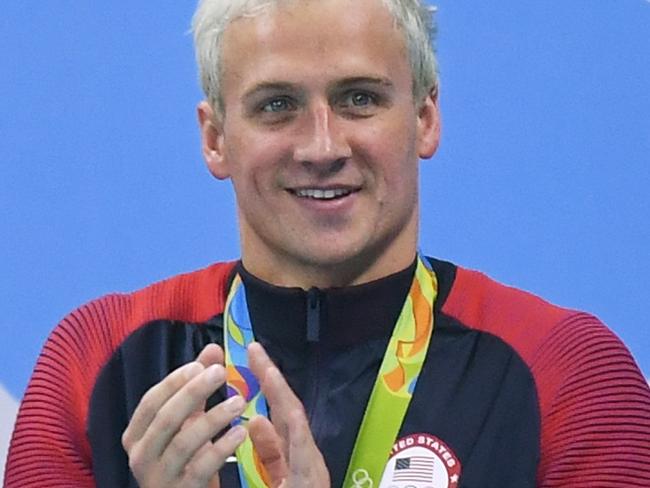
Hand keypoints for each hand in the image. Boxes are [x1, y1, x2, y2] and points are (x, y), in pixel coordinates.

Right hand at [122, 344, 246, 487]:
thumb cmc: (186, 458)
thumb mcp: (188, 420)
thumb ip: (196, 386)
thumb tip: (212, 348)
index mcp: (137, 434)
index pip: (151, 401)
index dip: (175, 381)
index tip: (200, 365)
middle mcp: (140, 455)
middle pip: (165, 418)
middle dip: (194, 392)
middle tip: (221, 372)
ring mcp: (158, 477)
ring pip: (183, 442)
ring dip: (213, 418)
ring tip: (240, 401)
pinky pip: (201, 467)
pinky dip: (222, 448)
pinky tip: (240, 432)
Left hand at [247, 342, 330, 487]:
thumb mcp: (276, 476)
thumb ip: (271, 450)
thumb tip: (257, 420)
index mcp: (294, 455)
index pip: (279, 413)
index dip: (267, 384)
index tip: (252, 358)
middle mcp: (306, 457)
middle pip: (289, 410)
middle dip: (272, 378)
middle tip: (254, 349)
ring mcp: (311, 469)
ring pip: (296, 424)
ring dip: (280, 394)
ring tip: (263, 367)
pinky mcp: (310, 478)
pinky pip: (301, 453)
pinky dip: (289, 432)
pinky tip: (277, 410)